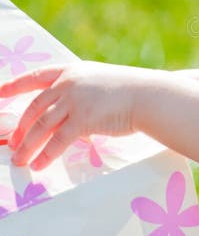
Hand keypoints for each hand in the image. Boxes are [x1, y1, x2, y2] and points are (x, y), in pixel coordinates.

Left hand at [0, 62, 153, 169]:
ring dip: (27, 145)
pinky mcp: (83, 119)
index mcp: (71, 71)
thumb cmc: (128, 92)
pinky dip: (46, 154)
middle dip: (20, 128)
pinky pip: (58, 140)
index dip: (15, 85)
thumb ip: (78, 96)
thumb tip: (65, 118)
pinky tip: (39, 164)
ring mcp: (75, 100)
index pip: (35, 76)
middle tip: (11, 143)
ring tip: (19, 160)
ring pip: (41, 126)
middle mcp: (68, 83)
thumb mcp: (97, 85)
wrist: (148, 96)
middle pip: (34, 107)